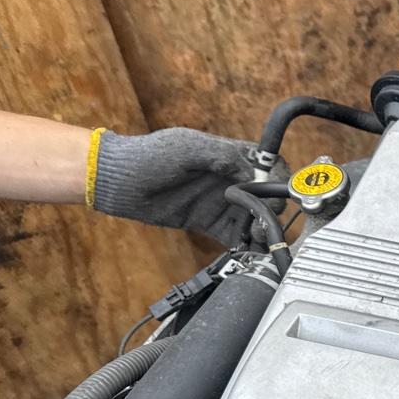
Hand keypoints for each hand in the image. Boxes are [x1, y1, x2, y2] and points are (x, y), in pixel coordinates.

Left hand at [89, 127, 286, 244]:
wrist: (119, 182)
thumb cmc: (150, 156)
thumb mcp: (189, 148)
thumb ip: (224, 158)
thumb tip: (252, 175)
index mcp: (231, 156)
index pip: (270, 166)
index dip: (279, 179)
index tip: (276, 192)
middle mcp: (231, 179)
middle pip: (267, 196)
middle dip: (272, 209)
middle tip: (264, 219)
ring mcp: (221, 203)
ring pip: (255, 218)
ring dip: (262, 229)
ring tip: (258, 237)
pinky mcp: (209, 223)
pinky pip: (235, 236)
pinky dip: (246, 245)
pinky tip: (248, 250)